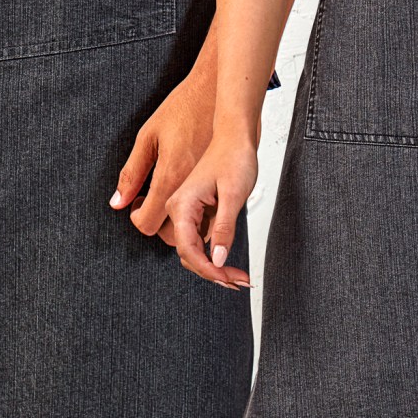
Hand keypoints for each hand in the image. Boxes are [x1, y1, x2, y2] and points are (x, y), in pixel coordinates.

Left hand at [112, 62, 214, 246]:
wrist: (217, 90)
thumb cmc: (183, 107)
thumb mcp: (148, 136)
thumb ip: (132, 173)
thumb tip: (118, 202)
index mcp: (170, 175)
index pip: (148, 223)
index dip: (138, 216)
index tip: (139, 201)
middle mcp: (191, 186)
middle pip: (170, 232)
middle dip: (157, 219)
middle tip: (151, 196)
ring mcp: (209, 184)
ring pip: (191, 225)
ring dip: (175, 215)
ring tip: (168, 188)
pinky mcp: (220, 179)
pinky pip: (207, 209)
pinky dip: (194, 206)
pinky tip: (186, 183)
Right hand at [165, 136, 257, 289]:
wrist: (234, 137)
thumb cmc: (233, 157)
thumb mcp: (233, 195)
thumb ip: (223, 229)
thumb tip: (217, 259)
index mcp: (181, 205)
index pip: (188, 250)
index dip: (208, 270)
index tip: (228, 279)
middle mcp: (178, 209)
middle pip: (188, 255)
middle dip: (212, 272)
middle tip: (239, 281)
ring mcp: (185, 211)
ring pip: (193, 250)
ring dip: (213, 266)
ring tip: (238, 275)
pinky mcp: (195, 212)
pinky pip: (199, 241)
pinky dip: (214, 254)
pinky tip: (231, 261)